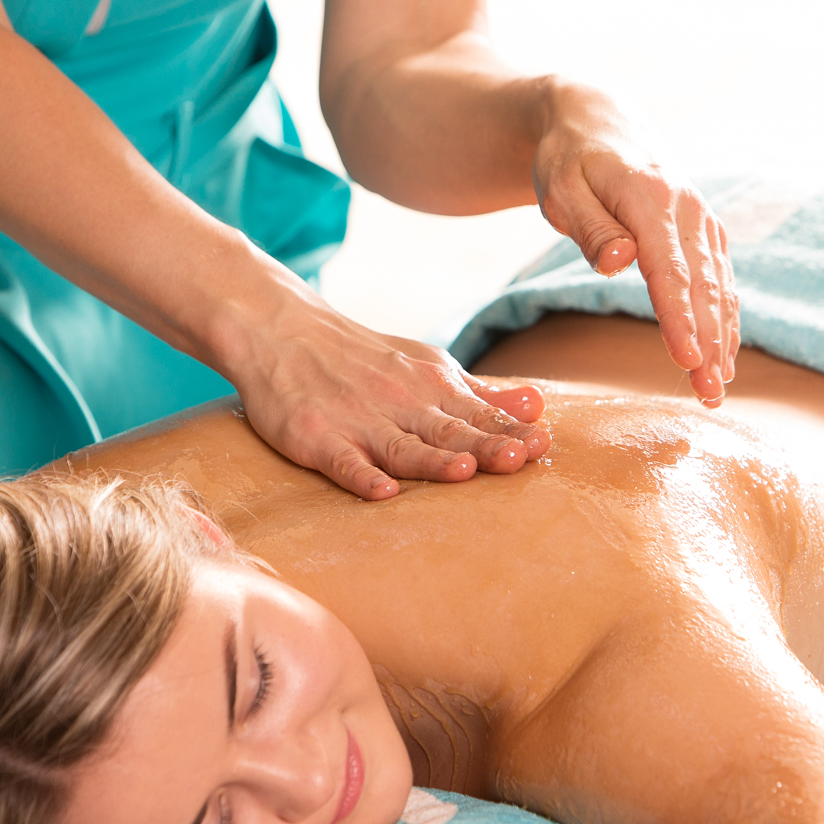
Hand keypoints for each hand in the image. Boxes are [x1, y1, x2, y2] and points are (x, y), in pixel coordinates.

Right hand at [228, 294, 549, 501]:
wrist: (281, 330)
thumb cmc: (362, 358)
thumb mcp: (426, 367)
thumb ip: (479, 395)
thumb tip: (537, 407)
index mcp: (431, 386)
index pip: (479, 414)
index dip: (510, 431)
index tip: (543, 444)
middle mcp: (400, 402)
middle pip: (448, 429)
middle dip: (484, 445)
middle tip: (518, 458)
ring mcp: (357, 421)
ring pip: (402, 446)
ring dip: (433, 460)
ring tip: (463, 472)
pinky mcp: (315, 437)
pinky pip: (341, 460)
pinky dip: (361, 475)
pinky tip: (381, 492)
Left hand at [532, 87, 739, 403]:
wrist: (598, 121)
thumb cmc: (569, 159)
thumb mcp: (562, 188)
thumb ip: (591, 228)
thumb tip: (620, 262)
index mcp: (651, 199)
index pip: (670, 271)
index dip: (681, 318)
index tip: (688, 360)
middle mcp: (688, 209)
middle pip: (704, 287)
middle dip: (710, 344)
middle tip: (710, 395)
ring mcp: (702, 219)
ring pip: (720, 288)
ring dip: (723, 340)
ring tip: (719, 389)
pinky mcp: (704, 230)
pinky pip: (721, 280)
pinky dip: (725, 319)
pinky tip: (724, 355)